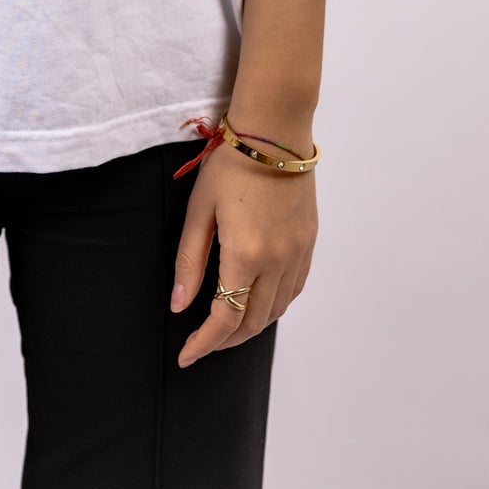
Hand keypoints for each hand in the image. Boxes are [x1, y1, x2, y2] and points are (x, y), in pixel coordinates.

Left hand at [170, 140, 316, 365]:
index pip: (225, 318)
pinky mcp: (309, 242)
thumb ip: (190, 261)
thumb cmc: (231, 164)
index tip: (186, 356)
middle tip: (203, 344)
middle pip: (254, 322)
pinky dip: (274, 306)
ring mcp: (298, 253)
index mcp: (246, 254)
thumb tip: (179, 306)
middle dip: (226, 341)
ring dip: (251, 326)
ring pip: (276, 310)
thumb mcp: (199, 209)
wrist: (275, 131)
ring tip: (226, 327)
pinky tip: (258, 301)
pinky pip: (294, 290)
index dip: (204, 343)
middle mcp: (277, 261)